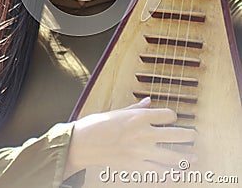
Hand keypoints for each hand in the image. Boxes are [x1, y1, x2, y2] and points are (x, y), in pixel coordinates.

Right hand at [64, 98, 195, 178]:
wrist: (83, 143)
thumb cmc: (98, 125)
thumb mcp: (118, 112)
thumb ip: (136, 108)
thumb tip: (148, 101)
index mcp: (139, 118)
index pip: (166, 115)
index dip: (172, 116)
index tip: (173, 117)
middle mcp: (144, 134)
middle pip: (174, 135)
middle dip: (187, 136)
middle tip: (193, 136)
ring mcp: (141, 152)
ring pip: (171, 156)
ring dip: (185, 158)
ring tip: (194, 158)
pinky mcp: (136, 167)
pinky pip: (158, 173)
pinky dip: (170, 175)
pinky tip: (178, 175)